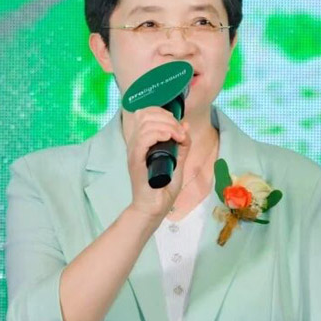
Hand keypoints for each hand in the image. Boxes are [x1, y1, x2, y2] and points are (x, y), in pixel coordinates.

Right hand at [126, 106, 191, 224]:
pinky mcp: (135, 161)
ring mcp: (134, 151)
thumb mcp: (177, 161)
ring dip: (167, 126)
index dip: (163, 112)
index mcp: (142, 141)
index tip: (178, 125)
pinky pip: (143, 138)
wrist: (154, 208)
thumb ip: (181, 144)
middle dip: (168, 118)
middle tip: (180, 132)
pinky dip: (159, 133)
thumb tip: (186, 124)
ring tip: (178, 137)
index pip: (146, 113)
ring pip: (146, 124)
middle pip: (145, 114)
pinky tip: (169, 138)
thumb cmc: (163, 188)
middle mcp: (136, 143)